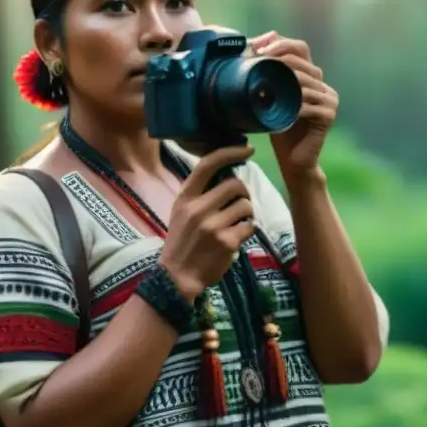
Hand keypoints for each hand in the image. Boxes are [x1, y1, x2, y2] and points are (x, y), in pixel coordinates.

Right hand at [158, 144, 255, 301]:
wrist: (177, 277)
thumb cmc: (181, 243)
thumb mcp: (181, 213)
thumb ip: (199, 195)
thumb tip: (228, 176)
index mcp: (185, 198)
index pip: (207, 164)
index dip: (230, 152)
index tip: (248, 149)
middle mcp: (197, 208)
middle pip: (235, 184)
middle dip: (244, 192)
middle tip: (241, 202)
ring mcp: (212, 226)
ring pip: (245, 205)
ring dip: (246, 213)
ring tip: (237, 222)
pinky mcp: (227, 242)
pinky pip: (249, 226)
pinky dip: (247, 230)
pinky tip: (237, 237)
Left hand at [251, 31, 337, 179]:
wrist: (293, 160)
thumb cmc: (278, 128)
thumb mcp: (269, 97)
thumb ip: (266, 75)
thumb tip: (250, 47)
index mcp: (311, 76)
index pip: (298, 48)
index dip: (279, 43)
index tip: (256, 48)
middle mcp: (323, 84)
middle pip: (301, 61)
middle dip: (276, 59)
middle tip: (254, 63)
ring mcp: (329, 99)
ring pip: (303, 82)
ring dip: (281, 82)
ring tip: (262, 85)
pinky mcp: (329, 115)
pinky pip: (309, 105)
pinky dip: (292, 107)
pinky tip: (278, 109)